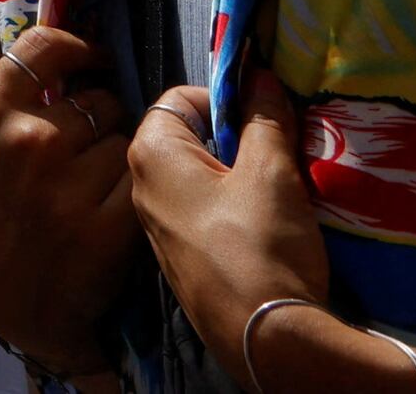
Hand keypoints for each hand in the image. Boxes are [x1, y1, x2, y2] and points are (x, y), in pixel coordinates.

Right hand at [0, 23, 140, 369]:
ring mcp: (69, 183)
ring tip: (100, 183)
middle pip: (100, 100)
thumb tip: (69, 66)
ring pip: (126, 141)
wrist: (3, 302)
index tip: (93, 59)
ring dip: (121, 156)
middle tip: (91, 145)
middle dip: (103, 118)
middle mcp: (30, 139)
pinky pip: (141, 182)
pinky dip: (137, 190)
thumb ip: (13, 106)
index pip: (45, 46)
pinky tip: (118, 205)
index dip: (79, 48)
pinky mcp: (108, 226)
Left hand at [130, 66, 328, 381]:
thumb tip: (260, 76)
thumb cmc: (262, 244)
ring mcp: (156, 226)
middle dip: (233, 137)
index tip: (263, 116)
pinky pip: (202, 213)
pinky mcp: (179, 258)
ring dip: (236, 173)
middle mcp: (140, 185)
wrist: (265, 339)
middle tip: (275, 152)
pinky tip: (264, 223)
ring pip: (198, 176)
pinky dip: (231, 207)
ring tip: (275, 187)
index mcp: (150, 153)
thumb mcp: (272, 170)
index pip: (181, 98)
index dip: (226, 98)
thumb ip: (264, 118)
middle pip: (189, 137)